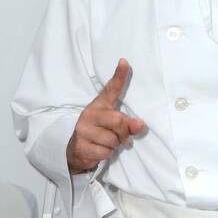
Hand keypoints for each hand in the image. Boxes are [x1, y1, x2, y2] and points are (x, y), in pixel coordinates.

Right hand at [66, 58, 145, 173]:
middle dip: (123, 133)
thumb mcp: (113, 125)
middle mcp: (89, 114)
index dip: (119, 76)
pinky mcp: (80, 145)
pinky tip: (98, 150)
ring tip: (106, 143)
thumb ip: (128, 123)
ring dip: (114, 146)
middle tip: (120, 137)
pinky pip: (104, 152)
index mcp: (99, 105)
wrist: (76, 151)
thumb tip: (140, 125)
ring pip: (112, 140)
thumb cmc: (99, 133)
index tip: (124, 62)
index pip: (110, 89)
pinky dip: (106, 155)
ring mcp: (82, 129)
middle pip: (118, 121)